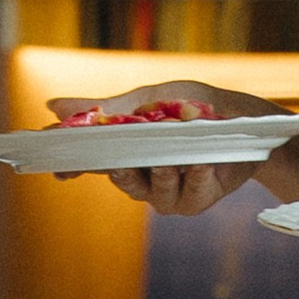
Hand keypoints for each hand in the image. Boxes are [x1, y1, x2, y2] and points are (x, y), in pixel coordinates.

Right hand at [43, 81, 293, 216]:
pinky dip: (194, 177)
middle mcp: (142, 174)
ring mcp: (168, 191)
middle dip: (120, 172)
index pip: (90, 161)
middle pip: (120, 181)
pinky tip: (200, 163)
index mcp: (126, 149)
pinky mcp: (196, 200)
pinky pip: (188, 194)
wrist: (246, 121)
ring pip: (152, 192)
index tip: (57, 167)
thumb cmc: (194, 105)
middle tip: (119, 163)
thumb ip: (105, 107)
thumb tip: (51, 105)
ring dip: (162, 174)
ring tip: (172, 158)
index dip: (71, 166)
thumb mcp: (148, 97)